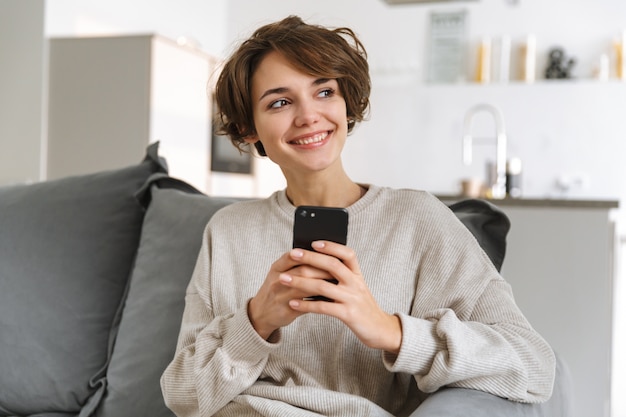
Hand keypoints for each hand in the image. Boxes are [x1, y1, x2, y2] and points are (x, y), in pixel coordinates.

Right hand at [248, 250, 331, 339]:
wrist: (260, 313)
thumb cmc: (277, 289)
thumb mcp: (280, 273)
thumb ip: (297, 265)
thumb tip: (325, 256)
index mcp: (277, 267)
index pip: (293, 255)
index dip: (311, 253)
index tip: (328, 252)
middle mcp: (276, 280)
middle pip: (303, 271)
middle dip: (323, 269)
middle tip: (340, 268)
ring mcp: (280, 296)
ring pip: (305, 288)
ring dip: (324, 284)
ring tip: (338, 282)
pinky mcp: (286, 311)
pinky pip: (306, 305)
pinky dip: (319, 301)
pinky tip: (330, 298)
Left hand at [279, 241, 402, 353]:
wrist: (381, 330)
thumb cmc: (363, 307)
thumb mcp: (356, 288)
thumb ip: (341, 277)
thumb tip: (316, 266)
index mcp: (358, 275)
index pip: (347, 254)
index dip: (331, 246)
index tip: (314, 242)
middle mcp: (356, 284)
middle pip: (332, 265)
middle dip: (310, 258)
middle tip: (292, 254)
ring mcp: (352, 298)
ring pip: (323, 286)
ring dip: (300, 281)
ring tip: (283, 279)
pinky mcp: (348, 314)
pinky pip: (323, 307)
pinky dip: (305, 305)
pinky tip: (293, 304)